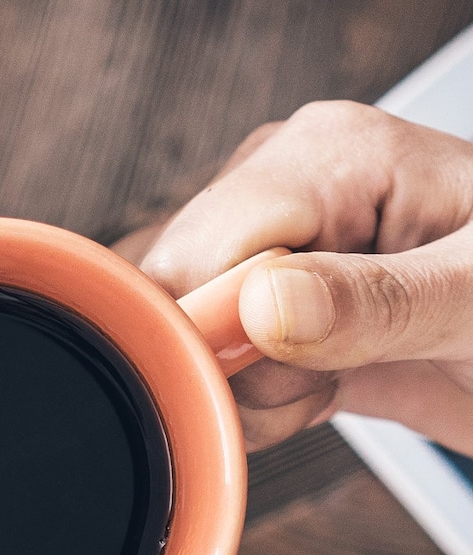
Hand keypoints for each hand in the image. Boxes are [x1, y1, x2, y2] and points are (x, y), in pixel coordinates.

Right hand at [136, 101, 472, 450]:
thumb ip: (379, 304)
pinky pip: (212, 359)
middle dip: (232, 365)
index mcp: (333, 154)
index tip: (275, 376)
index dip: (212, 329)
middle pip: (176, 292)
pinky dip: (253, 400)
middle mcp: (289, 185)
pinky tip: (319, 389)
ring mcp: (278, 243)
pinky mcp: (275, 300)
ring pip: (184, 334)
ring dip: (244, 390)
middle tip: (324, 383)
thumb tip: (260, 305)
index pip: (201, 247)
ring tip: (335, 383)